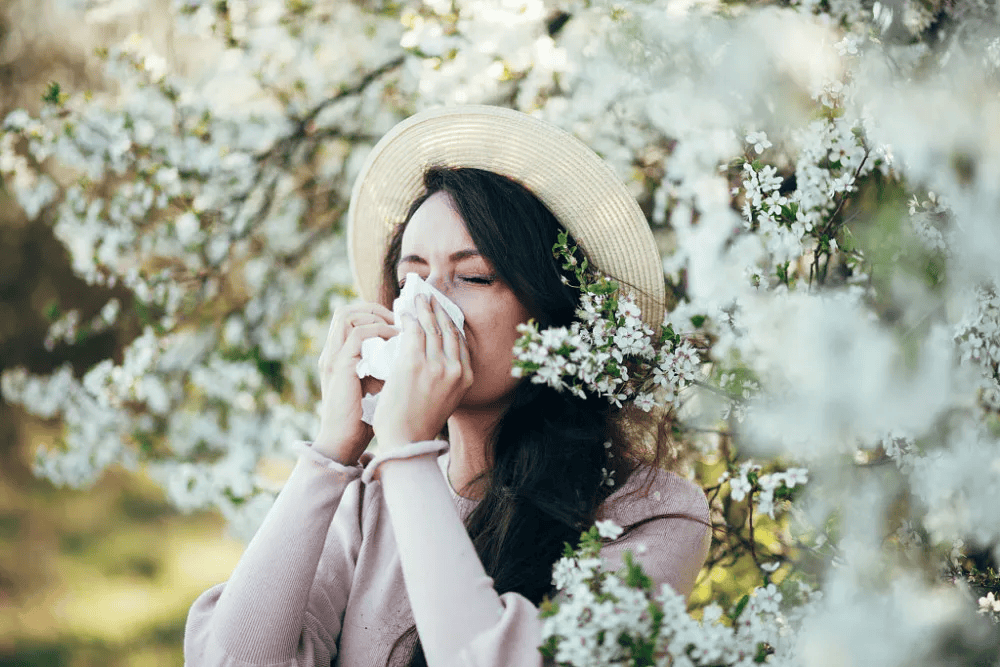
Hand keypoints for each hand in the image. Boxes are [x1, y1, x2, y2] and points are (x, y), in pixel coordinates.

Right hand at [313, 302, 397, 463]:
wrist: (345, 441)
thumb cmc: (364, 416)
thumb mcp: (376, 382)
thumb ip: (385, 364)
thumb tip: (412, 348)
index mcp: (337, 355)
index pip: (348, 318)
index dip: (372, 313)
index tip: (398, 320)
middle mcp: (331, 352)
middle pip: (345, 311)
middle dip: (374, 308)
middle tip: (399, 317)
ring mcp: (333, 357)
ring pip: (347, 315)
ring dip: (376, 316)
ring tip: (397, 326)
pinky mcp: (340, 366)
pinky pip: (356, 334)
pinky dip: (378, 330)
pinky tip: (396, 338)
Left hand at [372, 293, 472, 448]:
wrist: (405, 442)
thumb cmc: (419, 422)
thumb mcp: (445, 398)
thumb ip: (446, 376)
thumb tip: (435, 353)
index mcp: (465, 378)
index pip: (461, 341)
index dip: (451, 322)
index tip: (443, 311)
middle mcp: (455, 369)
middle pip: (449, 329)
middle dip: (438, 310)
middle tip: (429, 297)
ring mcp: (435, 366)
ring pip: (431, 327)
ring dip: (424, 309)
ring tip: (417, 298)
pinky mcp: (413, 364)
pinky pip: (413, 332)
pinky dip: (409, 320)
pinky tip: (404, 314)